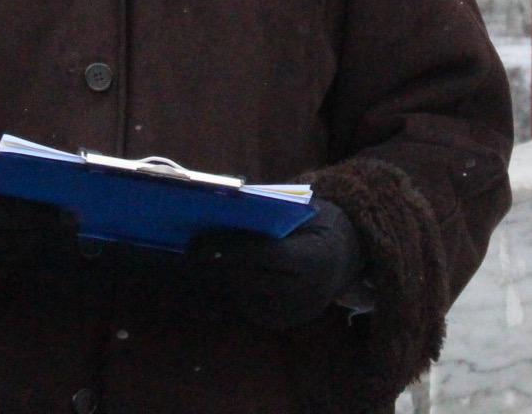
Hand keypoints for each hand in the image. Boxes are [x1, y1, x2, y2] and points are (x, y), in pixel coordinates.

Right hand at [0, 164, 67, 292]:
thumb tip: (31, 189)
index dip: (28, 215)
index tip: (56, 210)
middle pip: (2, 242)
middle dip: (35, 232)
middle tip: (62, 222)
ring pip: (0, 262)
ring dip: (27, 248)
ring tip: (47, 234)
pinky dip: (9, 262)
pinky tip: (22, 248)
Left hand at [189, 200, 363, 329]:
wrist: (345, 255)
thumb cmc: (316, 223)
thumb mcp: (300, 209)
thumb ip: (266, 213)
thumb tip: (217, 211)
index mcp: (318, 257)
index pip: (266, 254)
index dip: (230, 247)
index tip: (197, 239)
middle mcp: (309, 292)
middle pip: (249, 279)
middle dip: (214, 266)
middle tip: (186, 251)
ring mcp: (296, 312)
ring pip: (243, 299)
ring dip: (214, 282)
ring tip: (190, 264)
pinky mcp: (283, 322)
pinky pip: (247, 310)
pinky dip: (224, 293)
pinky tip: (205, 279)